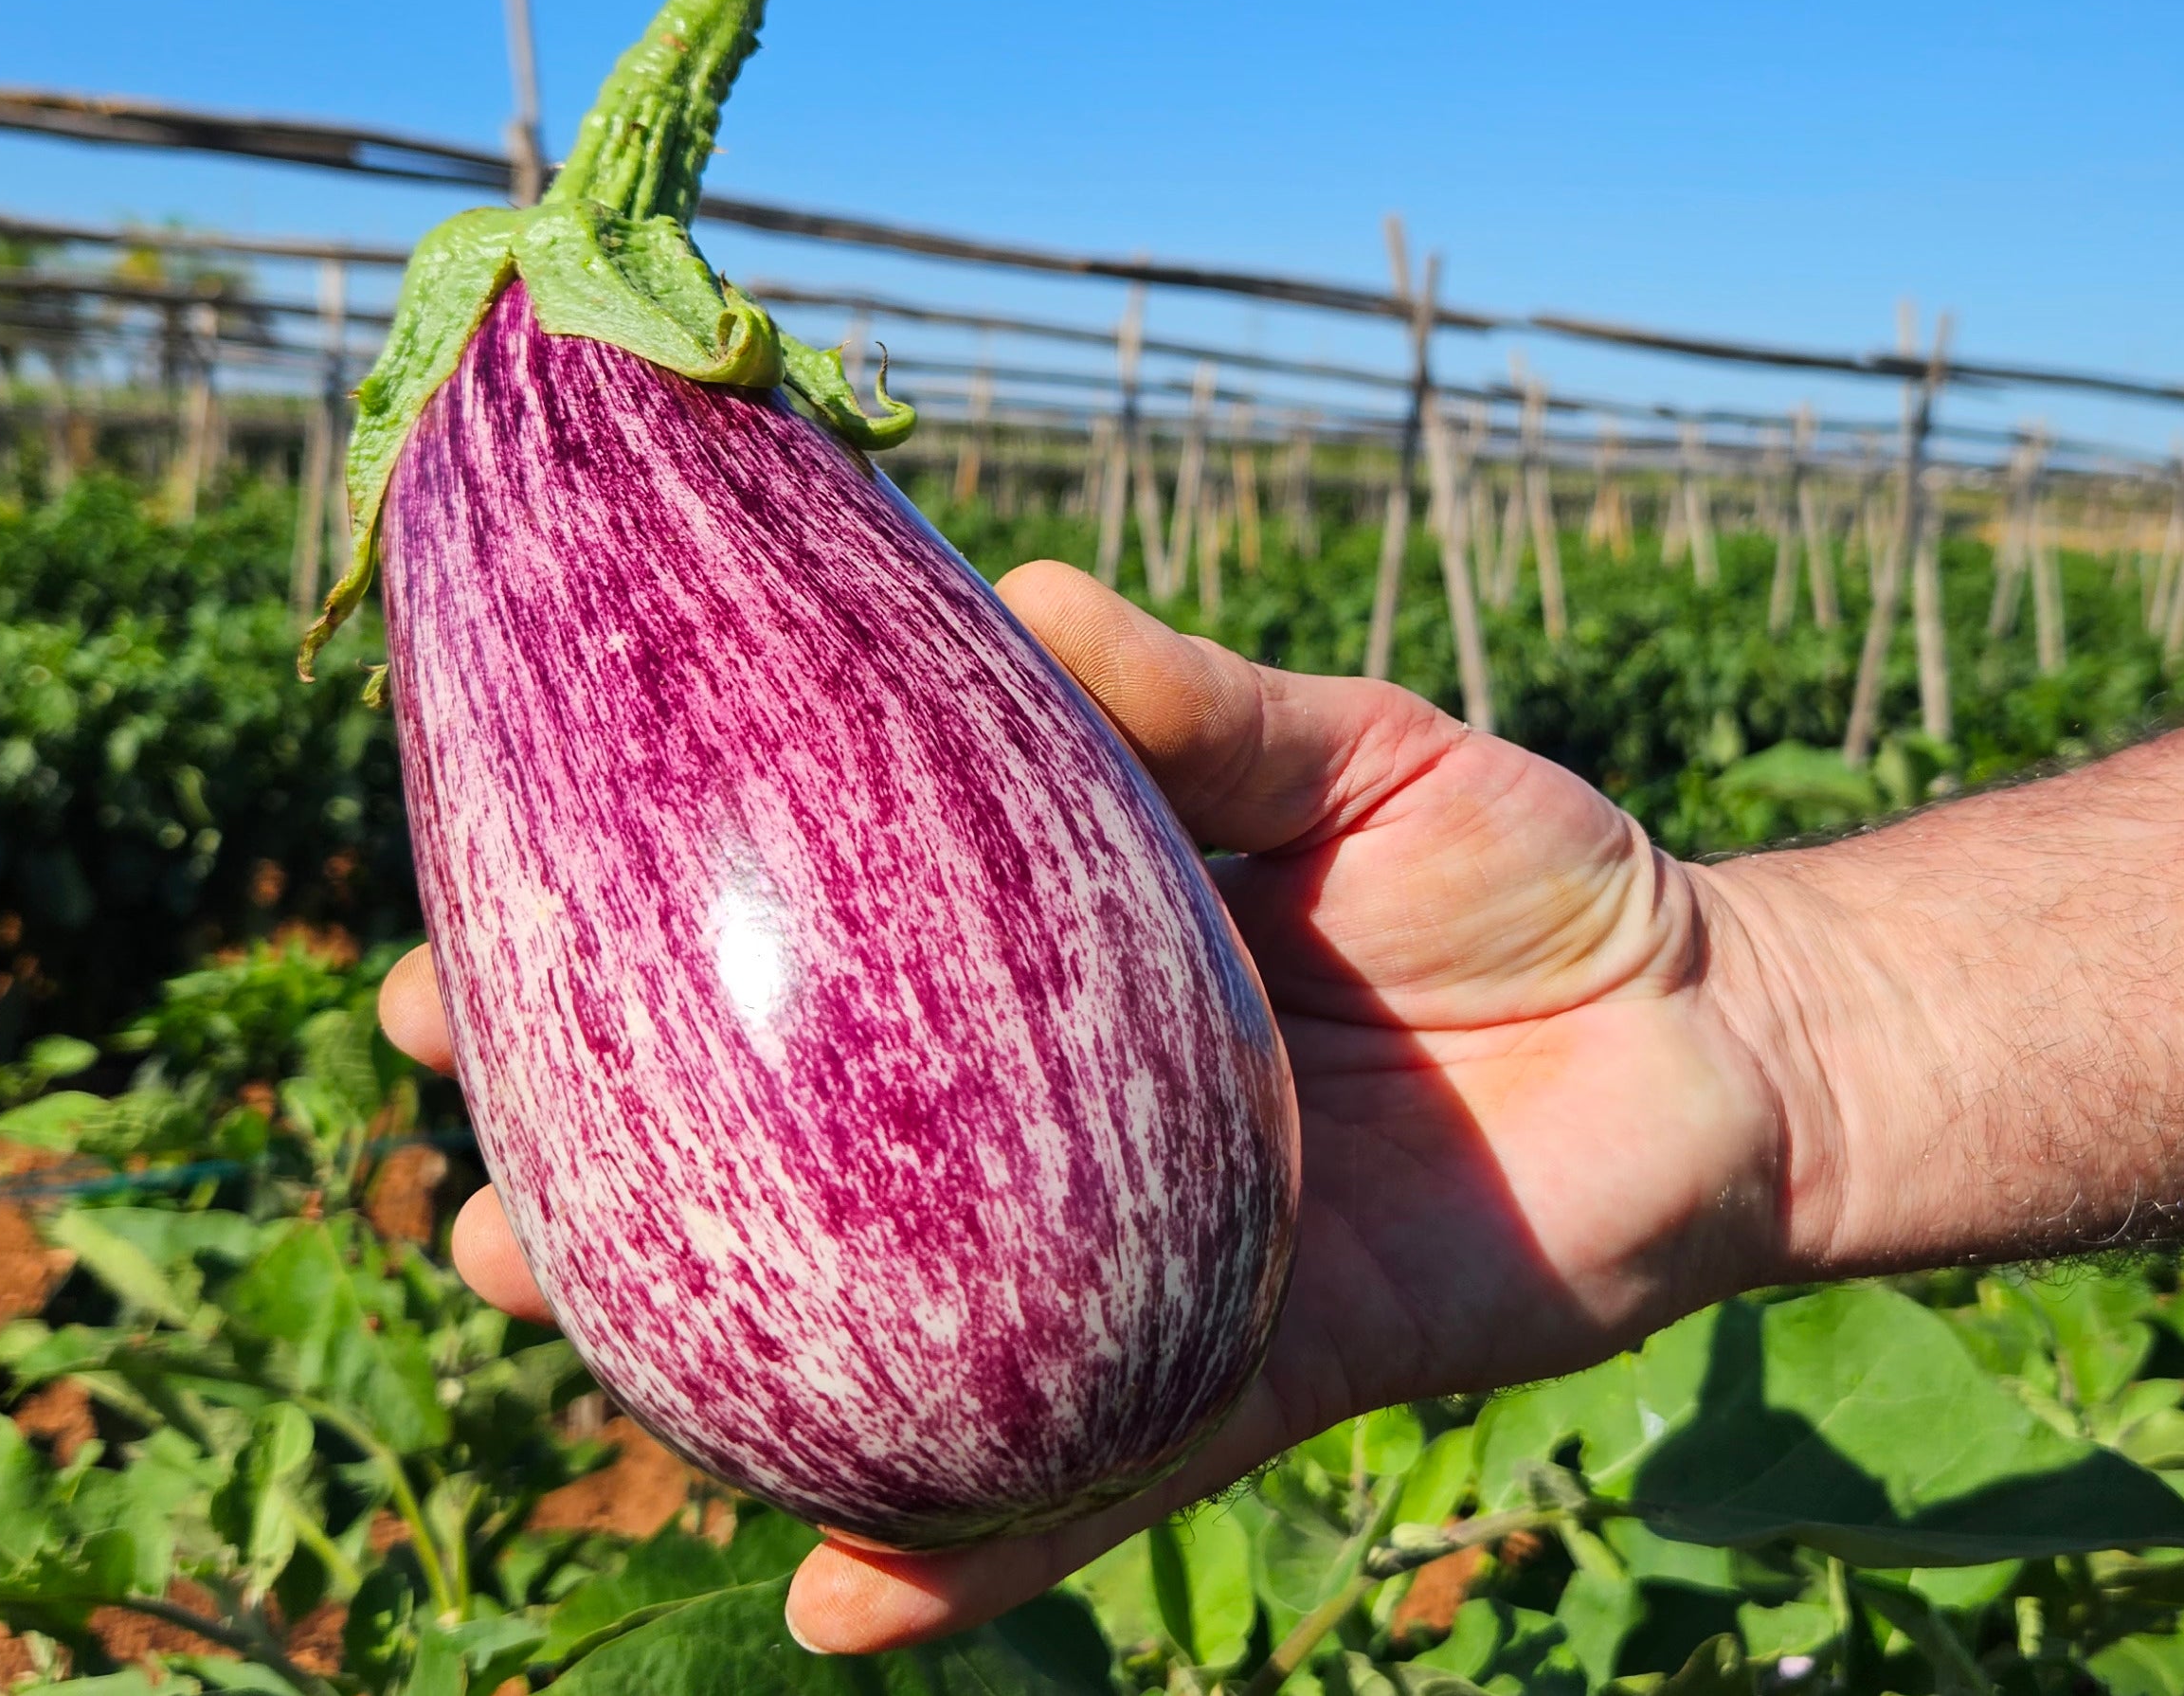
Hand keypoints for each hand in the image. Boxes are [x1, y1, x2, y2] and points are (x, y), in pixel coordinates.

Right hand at [379, 561, 1808, 1651]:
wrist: (1728, 1037)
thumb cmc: (1530, 870)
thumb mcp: (1348, 751)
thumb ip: (1187, 699)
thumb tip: (1013, 588)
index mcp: (1040, 977)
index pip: (796, 974)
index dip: (623, 966)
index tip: (454, 952)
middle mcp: (1051, 1144)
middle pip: (798, 1189)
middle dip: (619, 1202)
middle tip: (467, 1200)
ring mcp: (1135, 1276)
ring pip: (898, 1353)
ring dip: (733, 1387)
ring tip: (582, 1380)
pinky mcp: (1253, 1384)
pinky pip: (1092, 1479)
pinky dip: (972, 1553)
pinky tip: (840, 1599)